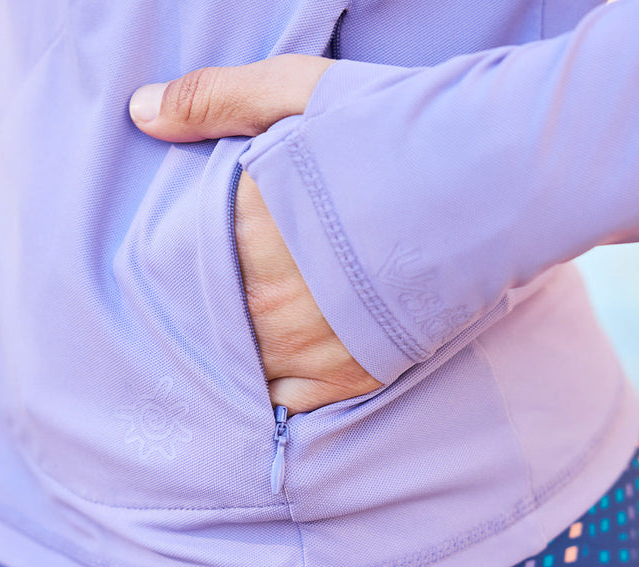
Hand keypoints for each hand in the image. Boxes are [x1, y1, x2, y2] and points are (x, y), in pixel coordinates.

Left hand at [129, 55, 381, 412]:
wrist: (496, 182)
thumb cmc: (398, 131)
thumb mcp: (301, 92)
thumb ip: (215, 100)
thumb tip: (141, 112)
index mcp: (241, 233)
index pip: (177, 266)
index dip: (182, 265)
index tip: (192, 262)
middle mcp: (264, 301)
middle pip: (206, 323)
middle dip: (208, 312)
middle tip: (225, 300)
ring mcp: (307, 347)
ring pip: (241, 367)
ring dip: (238, 353)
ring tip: (250, 334)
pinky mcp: (350, 376)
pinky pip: (286, 402)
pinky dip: (277, 389)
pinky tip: (281, 366)